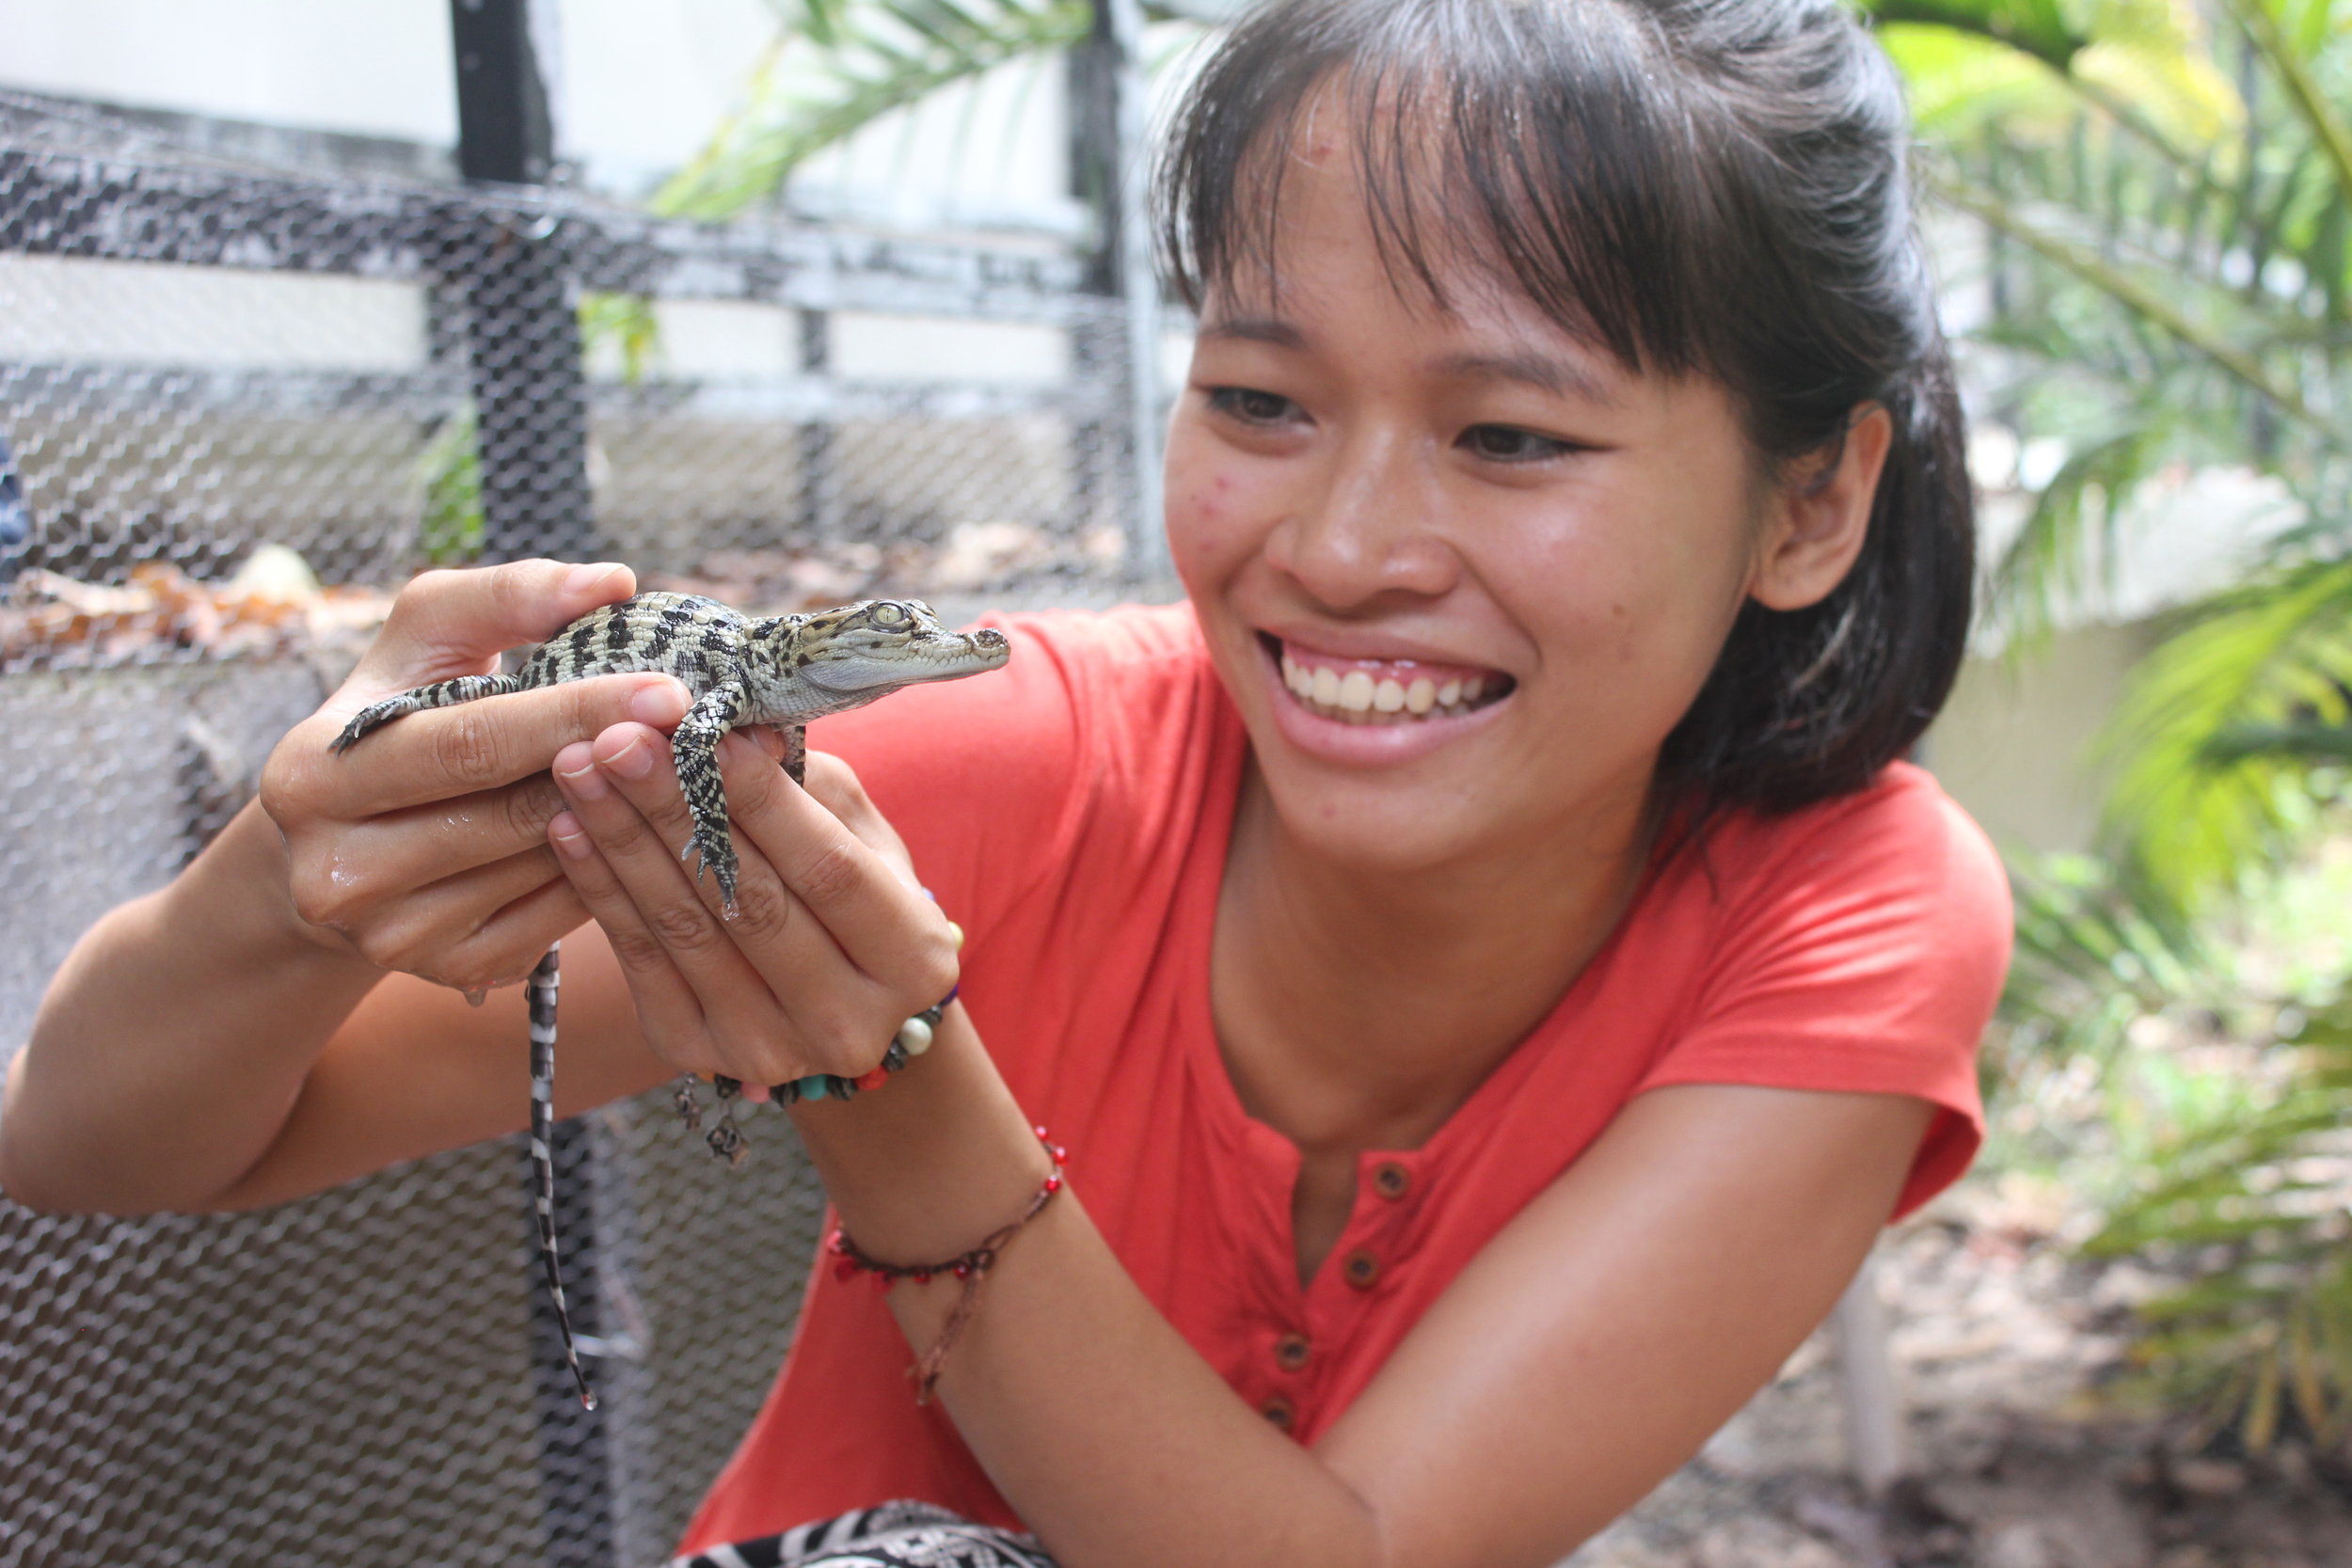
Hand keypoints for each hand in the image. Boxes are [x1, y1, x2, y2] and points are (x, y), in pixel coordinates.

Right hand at [258, 559, 692, 990]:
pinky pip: (563, 917)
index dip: (576, 713)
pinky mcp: (452, 970)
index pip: (472, 741)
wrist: (351, 839)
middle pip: (516, 813)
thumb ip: (508, 596)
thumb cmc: (403, 715)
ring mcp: (393, 935)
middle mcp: (338, 870)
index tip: (669, 690)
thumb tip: (611, 583)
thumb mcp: (427, 640)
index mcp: (311, 775)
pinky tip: (648, 824)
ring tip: (687, 770)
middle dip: (620, 766)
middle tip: (706, 731)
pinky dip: (613, 866)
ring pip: (548, 868)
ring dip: (628, 817)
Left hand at [546, 723, 957, 1087]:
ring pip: (685, 930)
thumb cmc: (854, 894)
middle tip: (620, 739)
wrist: (832, 1003)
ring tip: (580, 769)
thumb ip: (810, 789)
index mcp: (912, 961)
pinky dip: (601, 890)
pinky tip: (570, 830)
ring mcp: (770, 1049)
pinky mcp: (698, 1055)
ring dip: (623, 841)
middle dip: (677, 809)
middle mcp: (847, 1022)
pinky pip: (640, 962)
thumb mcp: (862, 837)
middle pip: (750, 902)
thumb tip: (739, 734)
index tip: (707, 732)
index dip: (765, 801)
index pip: (830, 871)